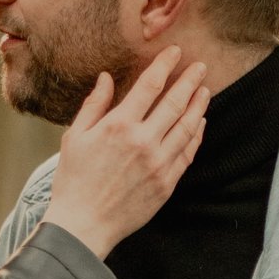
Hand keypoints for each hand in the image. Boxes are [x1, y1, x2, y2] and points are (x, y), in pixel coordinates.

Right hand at [41, 49, 209, 259]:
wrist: (83, 225)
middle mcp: (143, 142)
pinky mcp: (167, 183)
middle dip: (190, 80)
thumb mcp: (75, 137)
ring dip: (198, 106)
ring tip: (205, 91)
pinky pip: (187, 153)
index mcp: (118, 126)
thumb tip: (106, 78)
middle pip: (175, 102)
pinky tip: (199, 124)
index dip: (165, 65)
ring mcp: (158, 164)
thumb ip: (94, 105)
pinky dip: (196, 135)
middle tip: (201, 67)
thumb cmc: (73, 181)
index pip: (150, 85)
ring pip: (187, 127)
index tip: (175, 52)